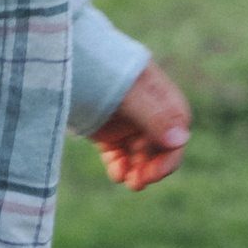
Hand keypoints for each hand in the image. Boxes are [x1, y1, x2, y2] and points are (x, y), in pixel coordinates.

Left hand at [90, 60, 189, 189]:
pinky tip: (116, 173)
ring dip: (138, 170)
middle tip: (137, 183)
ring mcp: (128, 121)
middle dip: (152, 166)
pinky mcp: (109, 132)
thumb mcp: (129, 93)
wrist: (66, 63)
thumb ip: (154, 115)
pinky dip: (120, 166)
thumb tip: (181, 139)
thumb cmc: (100, 69)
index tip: (154, 173)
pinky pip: (120, 154)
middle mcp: (148, 110)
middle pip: (160, 145)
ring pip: (141, 153)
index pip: (177, 128)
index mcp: (159, 95)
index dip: (170, 154)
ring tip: (127, 181)